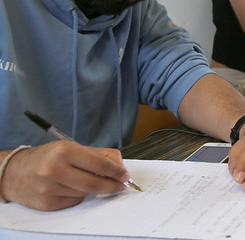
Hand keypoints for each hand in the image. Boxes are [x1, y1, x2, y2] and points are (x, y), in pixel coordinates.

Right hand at [0, 141, 130, 210]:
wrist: (13, 173)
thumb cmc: (45, 157)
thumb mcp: (70, 147)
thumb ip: (97, 154)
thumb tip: (119, 165)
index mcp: (63, 151)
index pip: (99, 164)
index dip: (116, 171)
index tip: (125, 175)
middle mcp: (55, 169)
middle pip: (95, 182)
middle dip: (112, 184)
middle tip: (120, 184)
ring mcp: (49, 188)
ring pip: (85, 193)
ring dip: (92, 189)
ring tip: (86, 180)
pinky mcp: (47, 203)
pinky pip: (73, 201)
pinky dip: (78, 195)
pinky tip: (70, 188)